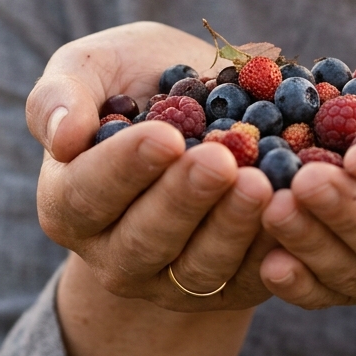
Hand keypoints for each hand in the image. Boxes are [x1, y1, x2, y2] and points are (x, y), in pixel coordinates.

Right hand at [26, 21, 277, 311]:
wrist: (205, 108)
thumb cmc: (137, 81)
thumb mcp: (91, 68)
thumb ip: (61, 95)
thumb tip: (62, 138)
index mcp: (68, 203)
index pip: (87, 193)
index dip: (125, 168)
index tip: (165, 135)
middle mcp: (113, 254)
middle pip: (144, 240)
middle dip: (184, 200)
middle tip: (221, 160)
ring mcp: (171, 279)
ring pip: (198, 268)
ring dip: (231, 227)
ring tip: (262, 183)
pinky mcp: (228, 287)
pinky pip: (250, 278)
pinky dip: (272, 247)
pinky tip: (293, 209)